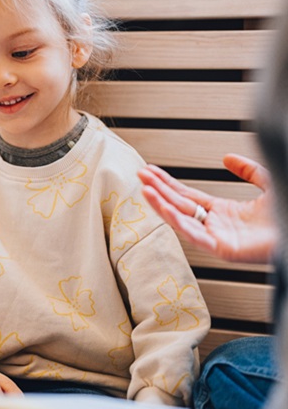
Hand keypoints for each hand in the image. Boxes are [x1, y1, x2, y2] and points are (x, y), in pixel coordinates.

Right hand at [138, 154, 277, 263]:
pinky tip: (166, 209)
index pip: (186, 196)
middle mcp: (217, 226)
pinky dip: (179, 223)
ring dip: (162, 205)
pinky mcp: (225, 249)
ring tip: (146, 190)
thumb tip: (228, 158)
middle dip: (158, 190)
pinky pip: (196, 236)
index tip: (151, 171)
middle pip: (179, 205)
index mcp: (224, 212)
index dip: (168, 183)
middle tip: (141, 175)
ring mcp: (219, 238)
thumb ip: (249, 170)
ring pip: (182, 221)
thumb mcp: (268, 183)